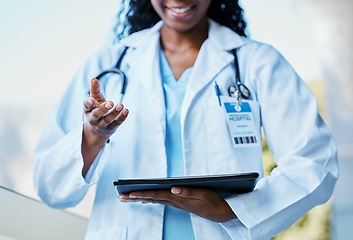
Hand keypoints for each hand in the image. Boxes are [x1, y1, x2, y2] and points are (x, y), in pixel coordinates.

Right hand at [83, 78, 128, 139]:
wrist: (99, 129)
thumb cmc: (97, 110)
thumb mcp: (95, 100)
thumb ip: (95, 90)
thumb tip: (94, 79)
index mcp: (88, 110)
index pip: (87, 106)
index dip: (89, 103)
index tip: (92, 100)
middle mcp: (93, 119)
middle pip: (97, 114)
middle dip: (103, 109)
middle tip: (111, 103)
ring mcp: (102, 125)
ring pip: (107, 119)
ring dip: (114, 113)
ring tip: (121, 105)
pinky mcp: (112, 128)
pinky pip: (117, 123)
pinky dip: (122, 117)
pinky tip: (126, 110)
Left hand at [120, 187, 236, 221]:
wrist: (220, 212)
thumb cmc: (212, 201)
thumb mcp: (202, 194)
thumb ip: (188, 191)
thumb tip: (172, 189)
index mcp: (178, 198)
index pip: (156, 195)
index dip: (142, 194)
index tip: (129, 194)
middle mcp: (174, 201)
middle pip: (151, 199)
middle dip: (135, 198)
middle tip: (121, 198)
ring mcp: (176, 203)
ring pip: (155, 200)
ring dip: (141, 199)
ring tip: (128, 198)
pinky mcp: (179, 203)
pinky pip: (161, 201)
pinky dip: (151, 200)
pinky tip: (146, 200)